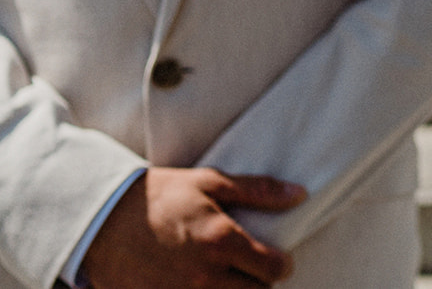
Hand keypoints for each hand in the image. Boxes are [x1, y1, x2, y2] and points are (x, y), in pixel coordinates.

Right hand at [81, 167, 304, 287]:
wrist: (101, 218)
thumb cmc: (161, 196)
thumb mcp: (209, 182)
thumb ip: (258, 190)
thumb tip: (300, 195)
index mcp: (221, 242)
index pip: (274, 270)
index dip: (281, 265)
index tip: (277, 260)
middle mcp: (204, 276)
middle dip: (259, 285)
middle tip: (251, 272)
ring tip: (228, 282)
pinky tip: (201, 288)